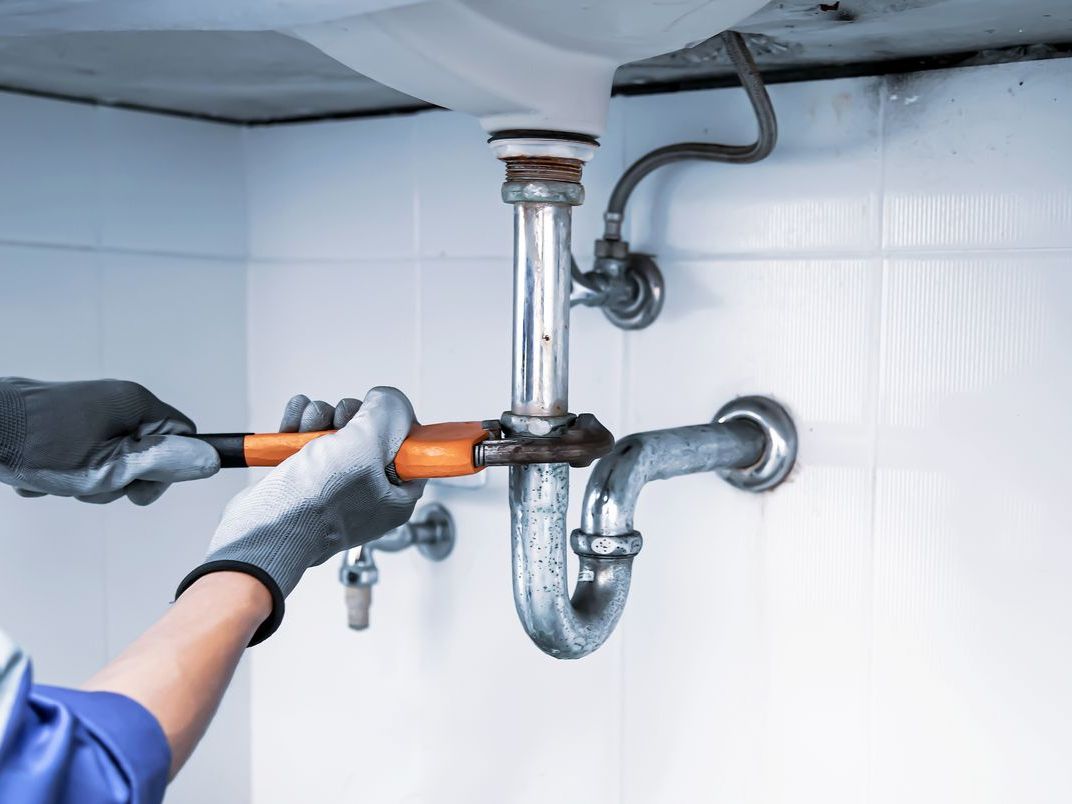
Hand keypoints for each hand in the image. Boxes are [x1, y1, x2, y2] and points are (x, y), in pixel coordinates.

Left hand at [0, 378, 219, 504]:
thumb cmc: (38, 445)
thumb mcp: (110, 466)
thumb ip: (163, 464)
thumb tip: (211, 458)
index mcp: (135, 403)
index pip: (182, 436)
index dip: (167, 470)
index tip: (137, 488)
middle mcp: (116, 399)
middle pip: (146, 451)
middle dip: (120, 479)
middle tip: (90, 484)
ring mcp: (89, 408)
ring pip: (112, 457)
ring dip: (89, 479)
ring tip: (59, 479)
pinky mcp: (65, 420)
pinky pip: (83, 453)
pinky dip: (66, 470)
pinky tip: (42, 473)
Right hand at [176, 387, 425, 642]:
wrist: (264, 529)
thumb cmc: (317, 504)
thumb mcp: (368, 447)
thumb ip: (389, 413)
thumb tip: (387, 398)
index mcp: (397, 494)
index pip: (410, 447)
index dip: (394, 423)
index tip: (376, 415)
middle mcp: (369, 490)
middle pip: (370, 431)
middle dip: (348, 416)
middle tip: (338, 426)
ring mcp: (335, 484)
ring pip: (336, 429)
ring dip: (318, 418)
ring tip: (305, 431)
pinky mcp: (305, 476)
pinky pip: (308, 436)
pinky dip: (297, 424)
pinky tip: (289, 428)